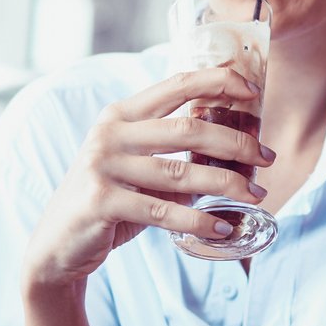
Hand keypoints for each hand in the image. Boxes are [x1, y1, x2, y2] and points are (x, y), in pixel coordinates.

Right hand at [23, 68, 274, 285]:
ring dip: (227, 184)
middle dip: (236, 143)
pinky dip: (197, 221)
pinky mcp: (102, 201)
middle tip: (268, 158)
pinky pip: (162, 211)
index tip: (254, 92)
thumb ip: (173, 153)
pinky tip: (221, 228)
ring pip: (181, 172)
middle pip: (188, 129)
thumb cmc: (108, 200)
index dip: (218, 81)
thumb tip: (235, 149)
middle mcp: (110, 134)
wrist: (58, 244)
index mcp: (120, 115)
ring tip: (256, 195)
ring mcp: (104, 166)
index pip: (176, 83)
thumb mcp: (135, 166)